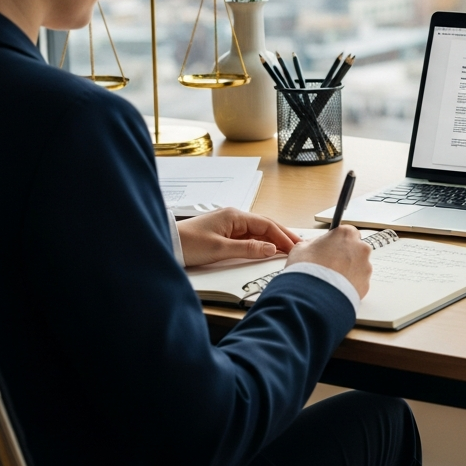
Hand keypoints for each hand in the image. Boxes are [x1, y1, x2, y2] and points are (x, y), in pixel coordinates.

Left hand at [176, 207, 300, 267]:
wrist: (166, 244)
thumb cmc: (188, 244)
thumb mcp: (220, 250)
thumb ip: (247, 249)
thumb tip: (270, 249)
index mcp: (234, 216)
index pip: (266, 225)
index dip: (282, 236)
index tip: (294, 247)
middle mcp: (234, 217)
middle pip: (265, 225)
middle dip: (283, 235)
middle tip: (299, 245)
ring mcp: (229, 226)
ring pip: (257, 231)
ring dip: (273, 239)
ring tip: (288, 248)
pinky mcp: (224, 234)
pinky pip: (248, 237)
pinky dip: (261, 243)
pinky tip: (267, 249)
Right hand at [286, 225, 372, 298]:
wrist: (312, 296)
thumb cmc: (307, 269)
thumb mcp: (301, 248)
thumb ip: (313, 243)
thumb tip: (316, 246)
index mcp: (346, 234)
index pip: (347, 232)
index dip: (337, 241)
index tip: (331, 247)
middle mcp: (360, 248)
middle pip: (356, 249)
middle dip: (345, 256)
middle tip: (330, 265)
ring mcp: (365, 267)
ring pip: (359, 266)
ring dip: (348, 271)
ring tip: (331, 280)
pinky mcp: (366, 284)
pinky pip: (358, 282)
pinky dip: (350, 285)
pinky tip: (336, 288)